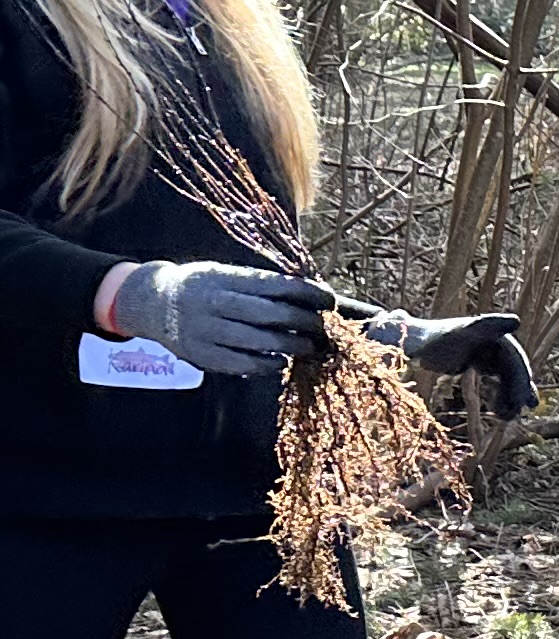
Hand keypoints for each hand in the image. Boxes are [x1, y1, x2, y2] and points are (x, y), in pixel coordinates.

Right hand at [108, 260, 332, 378]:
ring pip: (260, 342)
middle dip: (305, 322)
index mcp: (225, 277)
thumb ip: (260, 284)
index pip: (276, 285)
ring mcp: (205, 330)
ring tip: (308, 346)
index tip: (329, 300)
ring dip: (292, 346)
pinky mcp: (200, 354)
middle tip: (323, 327)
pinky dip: (267, 364)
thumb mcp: (226, 274)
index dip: (308, 294)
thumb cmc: (203, 286)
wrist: (151, 301)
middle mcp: (214, 303)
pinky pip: (242, 363)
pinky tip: (281, 361)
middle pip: (272, 315)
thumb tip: (310, 295)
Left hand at [365, 310, 540, 423]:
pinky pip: (505, 380)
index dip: (497, 324)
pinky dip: (508, 396)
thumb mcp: (410, 343)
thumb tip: (381, 328)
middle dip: (518, 379)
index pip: (485, 324)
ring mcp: (490, 349)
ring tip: (508, 417)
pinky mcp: (490, 362)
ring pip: (511, 371)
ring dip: (515, 392)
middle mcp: (484, 335)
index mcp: (467, 328)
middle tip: (522, 404)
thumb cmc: (412, 343)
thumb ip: (400, 337)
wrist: (419, 345)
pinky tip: (504, 414)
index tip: (513, 322)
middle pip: (508, 356)